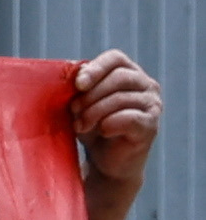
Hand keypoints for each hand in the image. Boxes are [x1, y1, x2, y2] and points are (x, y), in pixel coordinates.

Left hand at [78, 49, 161, 191]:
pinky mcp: (151, 125)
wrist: (104, 161)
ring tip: (80, 126)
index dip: (95, 68)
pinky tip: (102, 131)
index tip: (77, 85)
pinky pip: (130, 118)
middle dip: (90, 95)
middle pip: (119, 77)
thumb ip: (78, 89)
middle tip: (74, 111)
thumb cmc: (91, 127)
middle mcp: (146, 85)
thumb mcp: (80, 104)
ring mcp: (152, 104)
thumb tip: (67, 76)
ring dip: (94, 112)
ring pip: (122, 98)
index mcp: (128, 73)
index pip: (115, 58)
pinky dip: (110, 124)